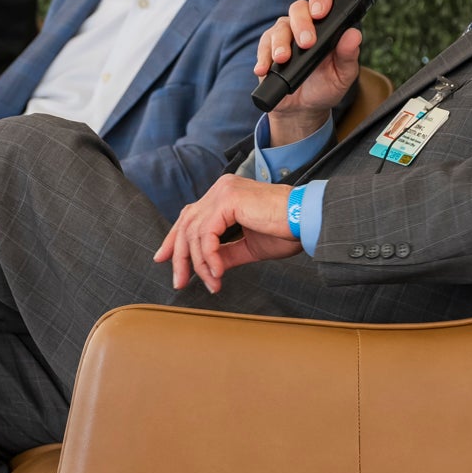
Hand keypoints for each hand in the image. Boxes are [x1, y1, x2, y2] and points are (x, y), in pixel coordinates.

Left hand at [153, 174, 302, 292]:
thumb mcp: (248, 246)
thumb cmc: (287, 230)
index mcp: (225, 195)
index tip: (164, 259)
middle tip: (180, 281)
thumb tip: (208, 267)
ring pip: (194, 232)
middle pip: (186, 224)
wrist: (307, 221)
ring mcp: (223, 192)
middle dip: (180, 256)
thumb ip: (225, 253)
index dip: (174, 238)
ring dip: (200, 264)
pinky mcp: (228, 200)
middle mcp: (221, 189)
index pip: (191, 216)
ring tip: (212, 283)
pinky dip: (209, 257)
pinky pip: (207, 235)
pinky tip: (217, 273)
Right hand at [254, 0, 364, 146]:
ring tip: (283, 58)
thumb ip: (349, 55)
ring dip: (281, 42)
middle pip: (299, 8)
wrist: (304, 107)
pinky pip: (263, 46)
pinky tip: (264, 69)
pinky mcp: (268, 48)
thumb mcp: (343, 75)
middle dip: (302, 24)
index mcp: (327, 22)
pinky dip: (263, 57)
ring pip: (280, 26)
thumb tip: (354, 35)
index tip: (321, 12)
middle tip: (306, 43)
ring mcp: (285, 34)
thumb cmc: (326, 85)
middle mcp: (305, 23)